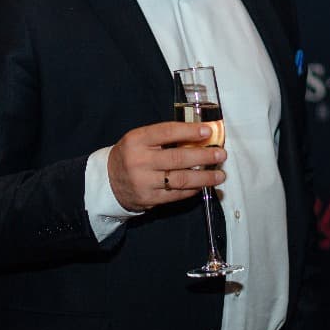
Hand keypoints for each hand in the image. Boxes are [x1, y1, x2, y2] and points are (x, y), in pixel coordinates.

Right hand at [107, 121, 225, 212]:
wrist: (108, 181)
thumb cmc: (131, 155)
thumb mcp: (140, 139)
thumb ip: (164, 137)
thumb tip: (199, 135)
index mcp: (136, 140)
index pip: (166, 132)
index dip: (189, 131)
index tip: (207, 131)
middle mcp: (140, 161)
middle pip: (178, 158)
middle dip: (204, 156)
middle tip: (221, 154)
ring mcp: (144, 182)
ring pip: (181, 179)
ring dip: (204, 177)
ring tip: (219, 175)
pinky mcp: (149, 199)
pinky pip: (176, 194)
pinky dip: (192, 189)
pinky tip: (202, 185)